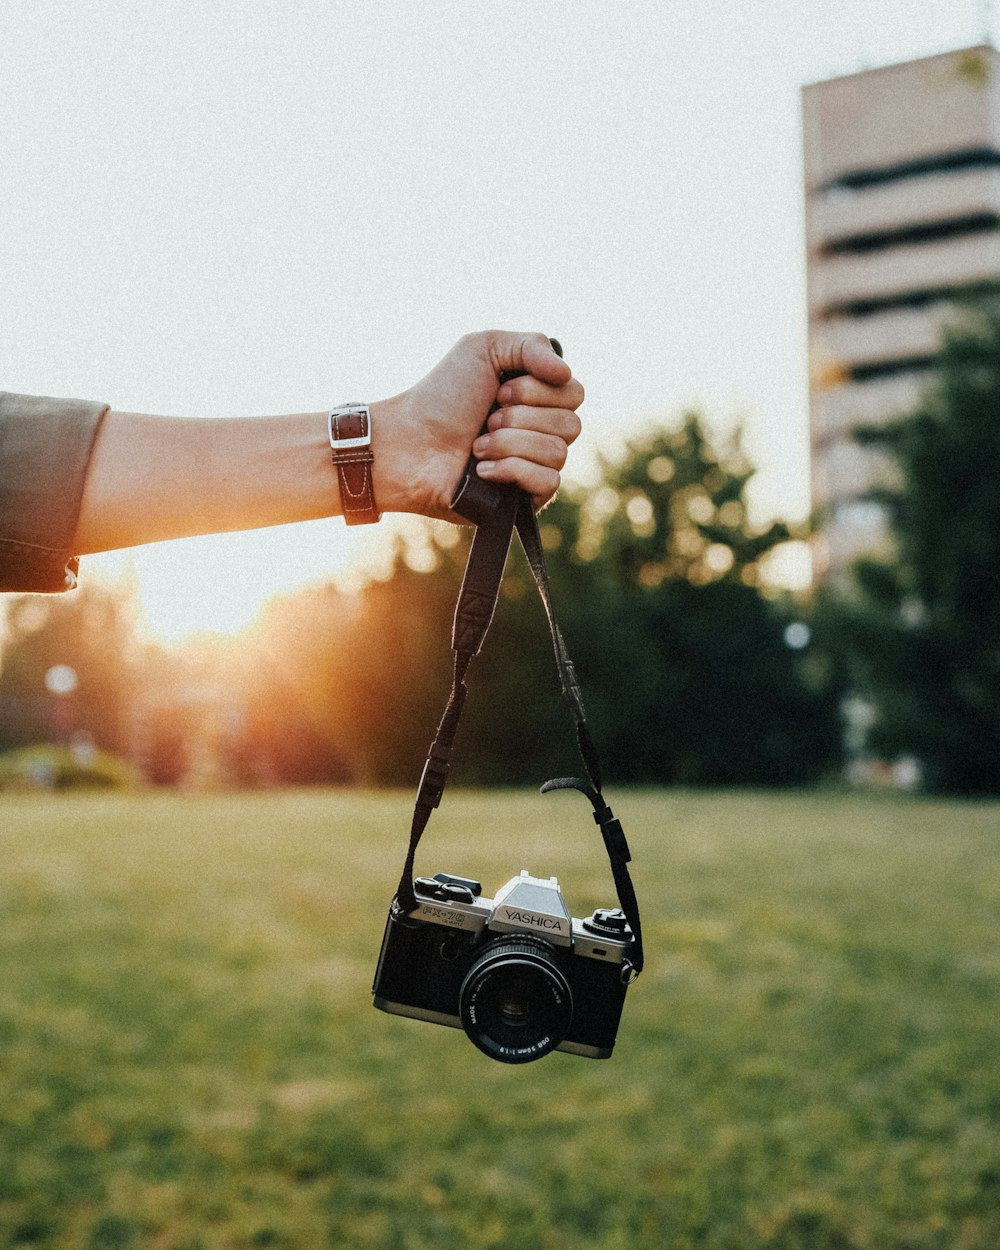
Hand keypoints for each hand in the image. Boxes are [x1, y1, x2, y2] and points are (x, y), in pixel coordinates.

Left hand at [371, 331, 583, 519]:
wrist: (410, 445)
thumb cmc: (440, 396)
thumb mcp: (483, 348)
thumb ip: (532, 345)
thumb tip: (566, 373)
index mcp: (537, 398)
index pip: (574, 393)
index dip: (538, 391)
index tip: (499, 390)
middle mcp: (540, 432)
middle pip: (571, 424)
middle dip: (521, 418)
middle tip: (485, 419)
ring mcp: (534, 467)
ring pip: (559, 453)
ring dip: (510, 443)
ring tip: (476, 446)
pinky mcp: (525, 500)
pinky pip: (549, 483)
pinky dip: (512, 470)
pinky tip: (483, 471)